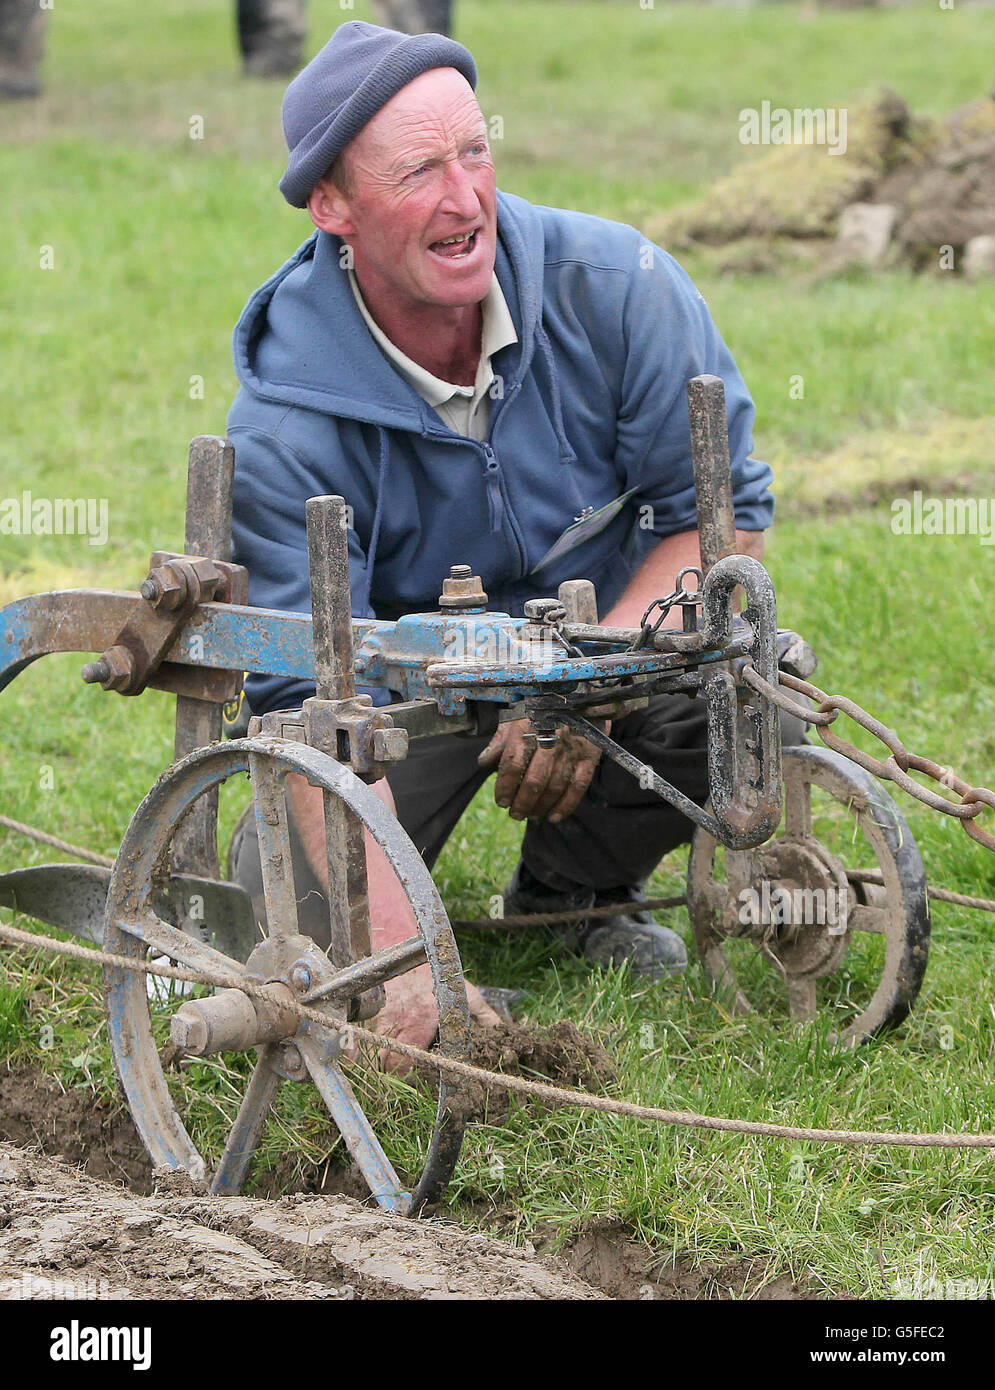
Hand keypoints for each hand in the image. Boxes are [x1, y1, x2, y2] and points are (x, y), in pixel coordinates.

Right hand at [356, 963, 500, 1073]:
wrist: (405, 947)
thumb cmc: (437, 972)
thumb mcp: (466, 991)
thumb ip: (484, 1014)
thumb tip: (502, 1031)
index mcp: (425, 1022)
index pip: (413, 1063)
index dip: (413, 1078)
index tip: (420, 1084)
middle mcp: (402, 1023)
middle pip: (392, 1065)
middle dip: (397, 1076)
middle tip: (406, 1081)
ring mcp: (384, 1019)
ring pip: (376, 1056)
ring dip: (382, 1067)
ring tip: (389, 1075)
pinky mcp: (371, 1014)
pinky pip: (360, 1042)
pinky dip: (358, 1055)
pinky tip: (362, 1063)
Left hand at [477, 717, 607, 822]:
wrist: (581, 690)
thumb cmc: (542, 706)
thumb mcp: (517, 715)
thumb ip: (500, 740)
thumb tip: (483, 763)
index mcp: (527, 727)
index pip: (512, 763)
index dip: (504, 787)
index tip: (501, 801)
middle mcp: (550, 738)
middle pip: (534, 780)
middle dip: (522, 803)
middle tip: (515, 814)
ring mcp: (572, 748)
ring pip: (555, 786)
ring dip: (541, 806)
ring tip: (531, 816)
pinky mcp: (590, 754)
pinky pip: (578, 786)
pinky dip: (566, 805)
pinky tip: (554, 816)